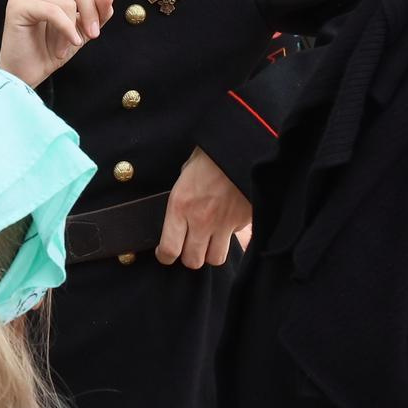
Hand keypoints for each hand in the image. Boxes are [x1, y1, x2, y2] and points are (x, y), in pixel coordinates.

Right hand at [0, 0, 112, 88]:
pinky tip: (66, 44)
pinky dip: (67, 31)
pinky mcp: (18, 5)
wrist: (27, 74)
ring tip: (70, 41)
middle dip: (89, 7)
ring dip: (77, 25)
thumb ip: (96, 10)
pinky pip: (57, 11)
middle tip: (92, 33)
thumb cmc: (51, 49)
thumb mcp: (82, 29)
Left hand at [159, 147, 250, 270]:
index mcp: (180, 206)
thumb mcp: (185, 174)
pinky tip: (228, 224)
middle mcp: (200, 220)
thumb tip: (181, 212)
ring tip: (210, 241)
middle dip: (189, 256)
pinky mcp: (243, 222)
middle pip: (192, 261)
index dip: (165, 256)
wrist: (240, 147)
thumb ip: (182, 198)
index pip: (169, 250)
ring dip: (211, 253)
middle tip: (189, 246)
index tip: (165, 253)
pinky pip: (235, 240)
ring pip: (215, 259)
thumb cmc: (210, 156)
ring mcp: (223, 224)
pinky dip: (231, 237)